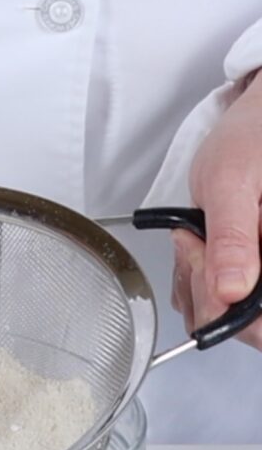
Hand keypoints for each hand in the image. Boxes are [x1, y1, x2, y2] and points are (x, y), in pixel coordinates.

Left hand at [172, 73, 261, 348]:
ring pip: (229, 312)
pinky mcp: (252, 273)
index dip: (227, 309)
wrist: (258, 124)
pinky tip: (201, 244)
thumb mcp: (233, 182)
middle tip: (194, 241)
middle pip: (249, 326)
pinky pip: (221, 296)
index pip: (261, 326)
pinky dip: (198, 275)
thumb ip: (232, 238)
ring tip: (200, 236)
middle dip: (207, 289)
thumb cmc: (256, 140)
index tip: (200, 258)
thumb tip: (230, 291)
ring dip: (199, 280)